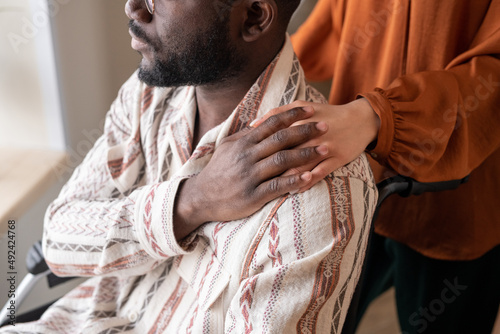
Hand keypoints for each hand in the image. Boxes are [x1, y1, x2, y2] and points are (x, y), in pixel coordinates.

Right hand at [173, 107, 328, 238]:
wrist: (201, 197)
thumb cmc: (218, 171)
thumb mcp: (227, 148)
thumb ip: (246, 135)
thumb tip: (262, 122)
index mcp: (244, 143)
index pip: (272, 123)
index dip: (293, 115)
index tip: (311, 110)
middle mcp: (248, 156)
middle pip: (281, 139)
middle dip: (306, 131)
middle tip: (326, 126)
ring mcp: (250, 176)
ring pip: (282, 160)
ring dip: (306, 154)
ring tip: (325, 149)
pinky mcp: (252, 195)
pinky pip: (277, 186)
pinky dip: (294, 181)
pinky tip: (309, 177)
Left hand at [252, 99, 379, 191]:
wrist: (361, 120)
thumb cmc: (326, 114)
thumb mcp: (302, 107)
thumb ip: (277, 114)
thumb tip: (252, 125)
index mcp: (300, 120)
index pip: (274, 134)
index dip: (258, 147)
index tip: (244, 159)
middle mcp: (312, 133)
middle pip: (286, 151)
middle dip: (269, 165)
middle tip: (252, 178)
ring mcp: (326, 147)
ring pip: (302, 164)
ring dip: (286, 177)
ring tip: (270, 187)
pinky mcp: (337, 158)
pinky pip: (320, 173)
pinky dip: (307, 182)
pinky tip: (295, 190)